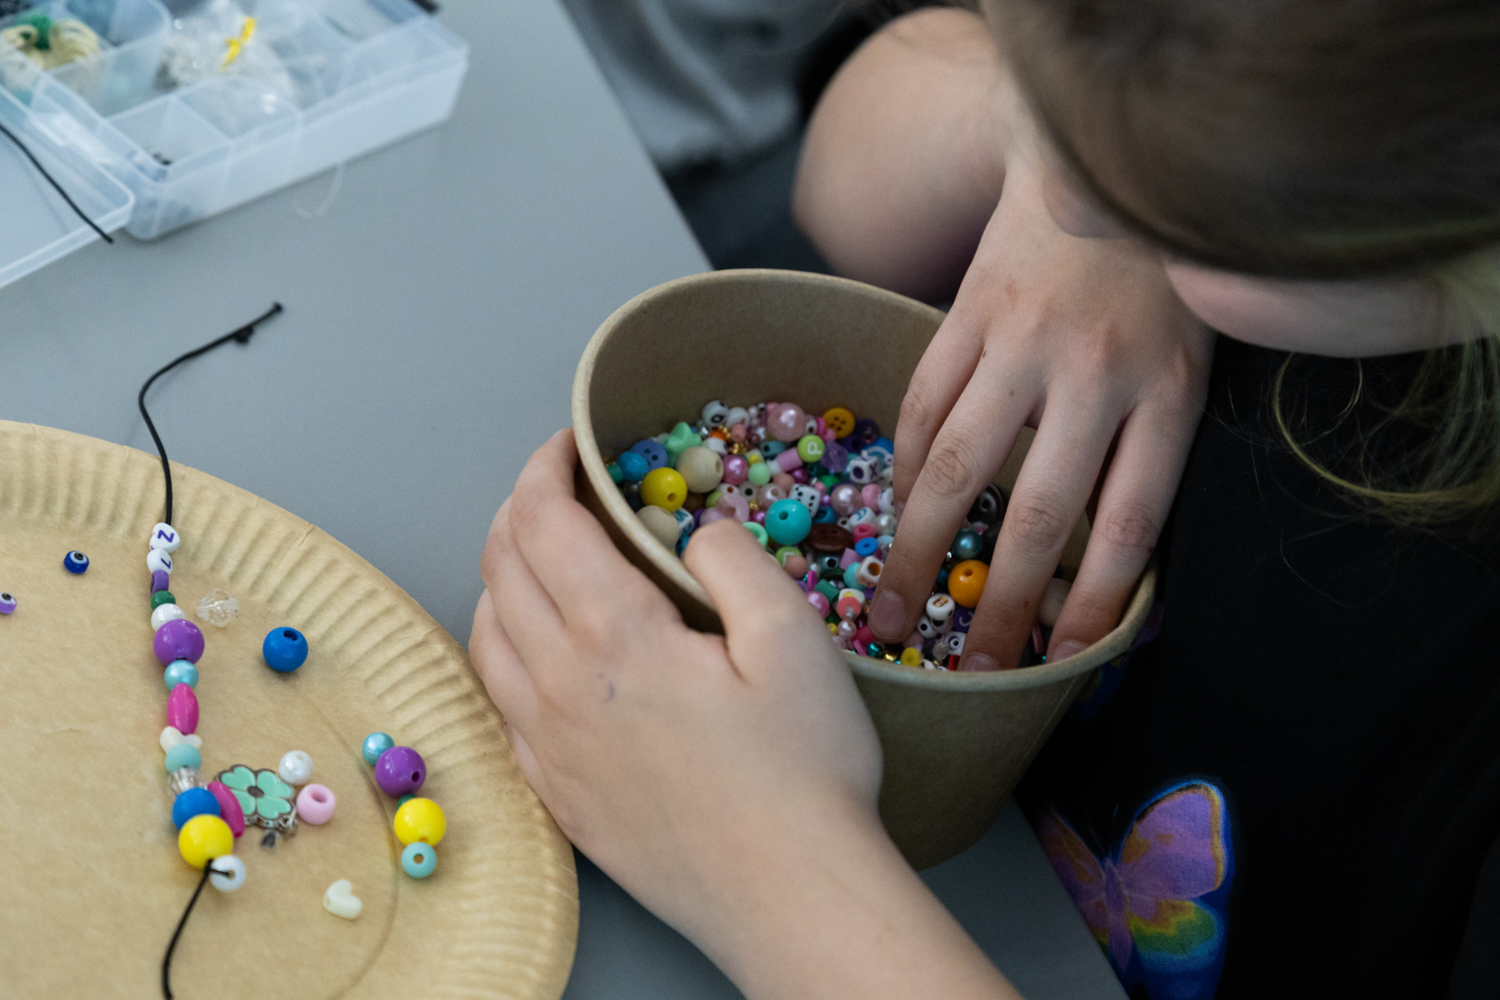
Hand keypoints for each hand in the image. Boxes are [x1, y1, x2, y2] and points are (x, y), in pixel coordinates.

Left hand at [470, 432, 884, 969]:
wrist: (790, 897)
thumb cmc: (804, 772)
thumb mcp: (792, 642)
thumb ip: (734, 563)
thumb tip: (694, 529)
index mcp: (615, 637)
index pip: (543, 523)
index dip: (545, 468)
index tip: (568, 444)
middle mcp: (560, 687)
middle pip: (500, 569)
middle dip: (519, 510)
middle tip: (559, 491)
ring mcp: (549, 746)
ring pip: (485, 636)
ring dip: (501, 579)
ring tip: (542, 563)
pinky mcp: (557, 795)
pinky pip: (499, 704)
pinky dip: (503, 652)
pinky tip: (538, 656)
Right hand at [867, 152, 1212, 669]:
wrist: (1108, 165)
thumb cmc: (1160, 285)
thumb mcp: (1186, 368)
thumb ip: (1146, 454)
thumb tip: (1093, 569)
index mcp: (1165, 394)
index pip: (1129, 523)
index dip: (1098, 603)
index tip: (1065, 662)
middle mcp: (1093, 372)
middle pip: (1036, 511)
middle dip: (997, 603)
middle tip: (969, 665)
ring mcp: (1021, 341)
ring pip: (959, 464)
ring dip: (919, 548)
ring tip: (893, 610)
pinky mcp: (966, 314)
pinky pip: (923, 405)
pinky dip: (905, 469)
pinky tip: (898, 511)